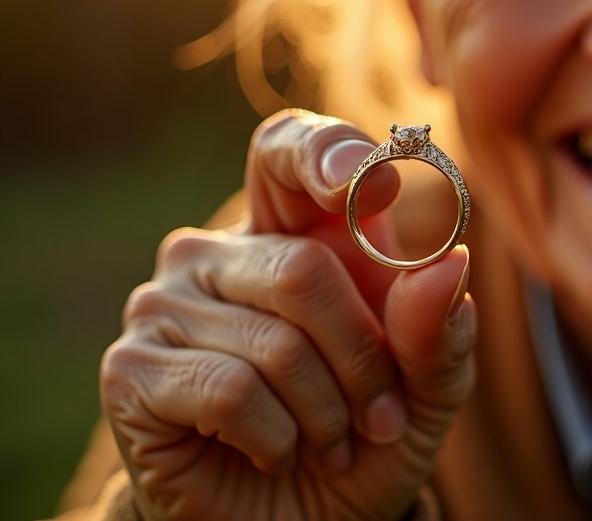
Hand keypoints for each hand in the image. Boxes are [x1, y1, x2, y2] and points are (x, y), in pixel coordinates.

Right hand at [99, 109, 475, 520]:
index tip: (369, 184)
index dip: (326, 154)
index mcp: (297, 230)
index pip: (289, 150)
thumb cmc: (365, 435)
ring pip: (275, 342)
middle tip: (381, 418)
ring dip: (327, 413)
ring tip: (330, 443)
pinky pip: (230, 391)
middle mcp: (221, 252)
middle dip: (363, 359)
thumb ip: (439, 329)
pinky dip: (278, 438)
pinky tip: (275, 453)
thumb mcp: (429, 388)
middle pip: (304, 269)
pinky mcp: (132, 369)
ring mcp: (166, 305)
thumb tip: (447, 264)